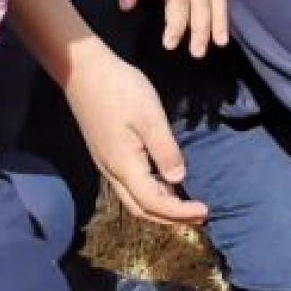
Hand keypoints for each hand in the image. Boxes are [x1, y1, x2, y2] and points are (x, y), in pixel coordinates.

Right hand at [64, 54, 207, 227]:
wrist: (85, 73)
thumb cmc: (120, 91)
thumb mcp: (150, 118)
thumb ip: (165, 150)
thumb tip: (178, 179)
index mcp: (124, 166)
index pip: (154, 202)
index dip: (180, 212)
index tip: (205, 212)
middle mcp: (112, 171)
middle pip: (141, 208)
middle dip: (171, 218)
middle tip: (200, 217)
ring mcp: (107, 164)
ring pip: (134, 198)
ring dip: (160, 207)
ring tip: (186, 207)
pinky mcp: (108, 154)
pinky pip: (130, 185)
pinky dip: (150, 193)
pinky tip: (167, 184)